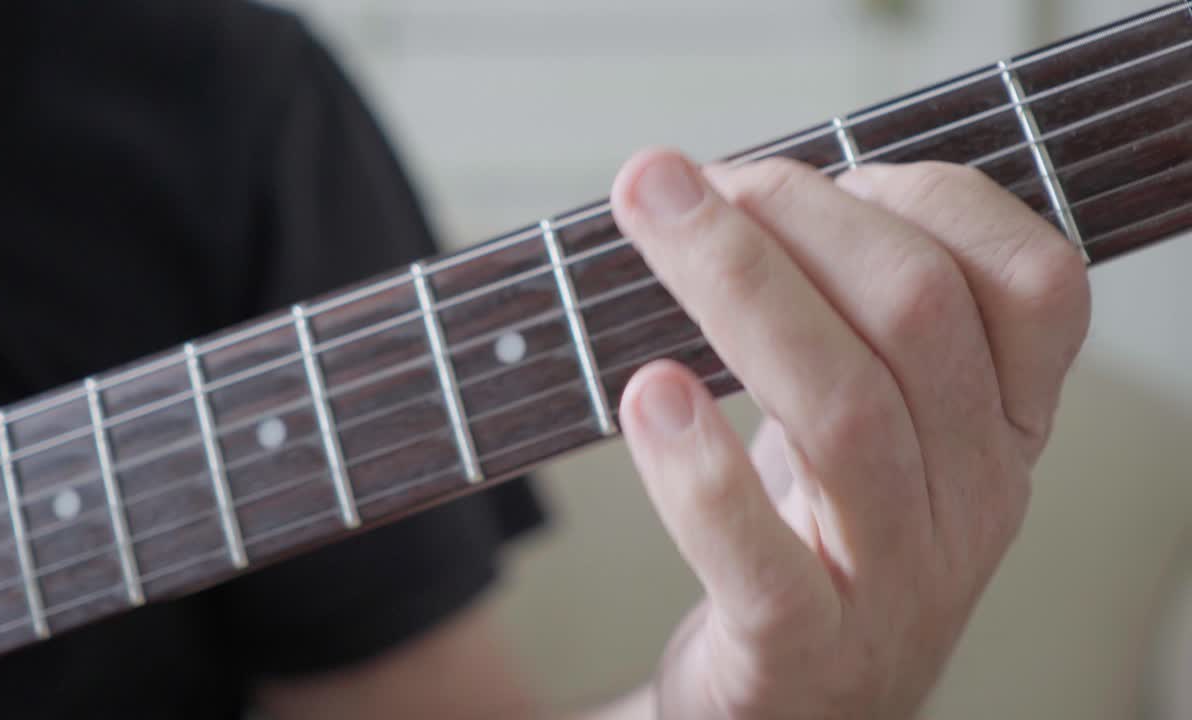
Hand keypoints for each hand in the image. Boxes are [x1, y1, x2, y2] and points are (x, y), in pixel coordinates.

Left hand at [610, 152, 1089, 717]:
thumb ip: (842, 318)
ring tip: (652, 223)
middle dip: (794, 215)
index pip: (1033, 280)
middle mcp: (971, 496)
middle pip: (917, 317)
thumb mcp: (867, 424)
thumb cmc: (820, 538)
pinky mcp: (802, 651)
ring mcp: (896, 581)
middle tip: (678, 182)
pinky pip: (764, 561)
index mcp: (1001, 425)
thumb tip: (729, 191)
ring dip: (739, 291)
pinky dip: (699, 471)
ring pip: (845, 413)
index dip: (919, 196)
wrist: (795, 705)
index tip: (795, 178)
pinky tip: (647, 394)